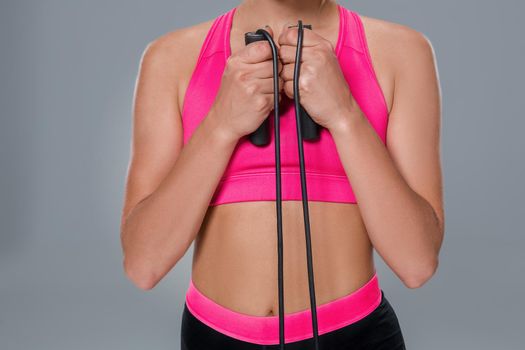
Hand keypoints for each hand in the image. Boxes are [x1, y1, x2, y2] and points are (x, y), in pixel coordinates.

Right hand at [209, 26, 282, 141]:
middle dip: (275, 73)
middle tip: (265, 81)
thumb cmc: (231, 95)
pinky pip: (278, 95)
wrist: (222, 121)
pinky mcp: (261, 103)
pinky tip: (263, 101)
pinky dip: (274, 99)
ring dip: (276, 87)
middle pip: (275, 64)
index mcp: (236, 62)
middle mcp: (243, 73)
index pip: (265, 47)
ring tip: (263, 92)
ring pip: (279, 80)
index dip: (271, 54)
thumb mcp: (234, 69)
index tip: (268, 62)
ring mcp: (252, 88)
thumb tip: (270, 31)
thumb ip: (252, 52)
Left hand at [277, 22, 358, 131]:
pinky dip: (289, 90)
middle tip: (296, 72)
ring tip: (301, 83)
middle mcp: (317, 55)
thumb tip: (284, 36)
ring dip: (287, 78)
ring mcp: (309, 70)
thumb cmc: (332, 86)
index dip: (284, 42)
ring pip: (282, 69)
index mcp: (322, 45)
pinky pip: (284, 84)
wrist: (342, 109)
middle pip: (283, 51)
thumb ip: (309, 47)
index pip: (291, 33)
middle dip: (285, 62)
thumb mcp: (326, 59)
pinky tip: (301, 92)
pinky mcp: (302, 85)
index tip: (286, 50)